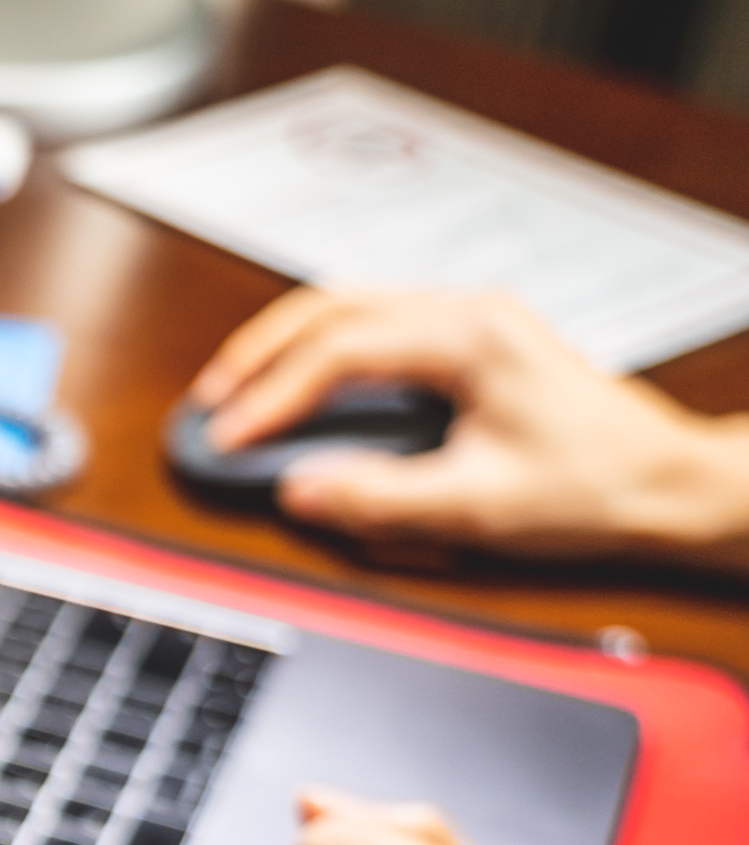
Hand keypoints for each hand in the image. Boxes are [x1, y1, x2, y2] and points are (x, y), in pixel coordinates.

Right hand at [189, 289, 748, 573]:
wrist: (667, 486)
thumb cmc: (595, 487)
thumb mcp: (477, 506)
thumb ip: (379, 498)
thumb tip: (299, 490)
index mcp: (471, 336)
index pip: (340, 350)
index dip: (272, 396)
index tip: (228, 436)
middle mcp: (470, 313)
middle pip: (334, 305)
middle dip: (260, 352)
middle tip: (210, 400)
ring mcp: (472, 323)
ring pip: (352, 309)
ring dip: (288, 347)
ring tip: (240, 392)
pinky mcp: (472, 346)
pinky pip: (377, 329)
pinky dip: (324, 354)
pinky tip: (302, 387)